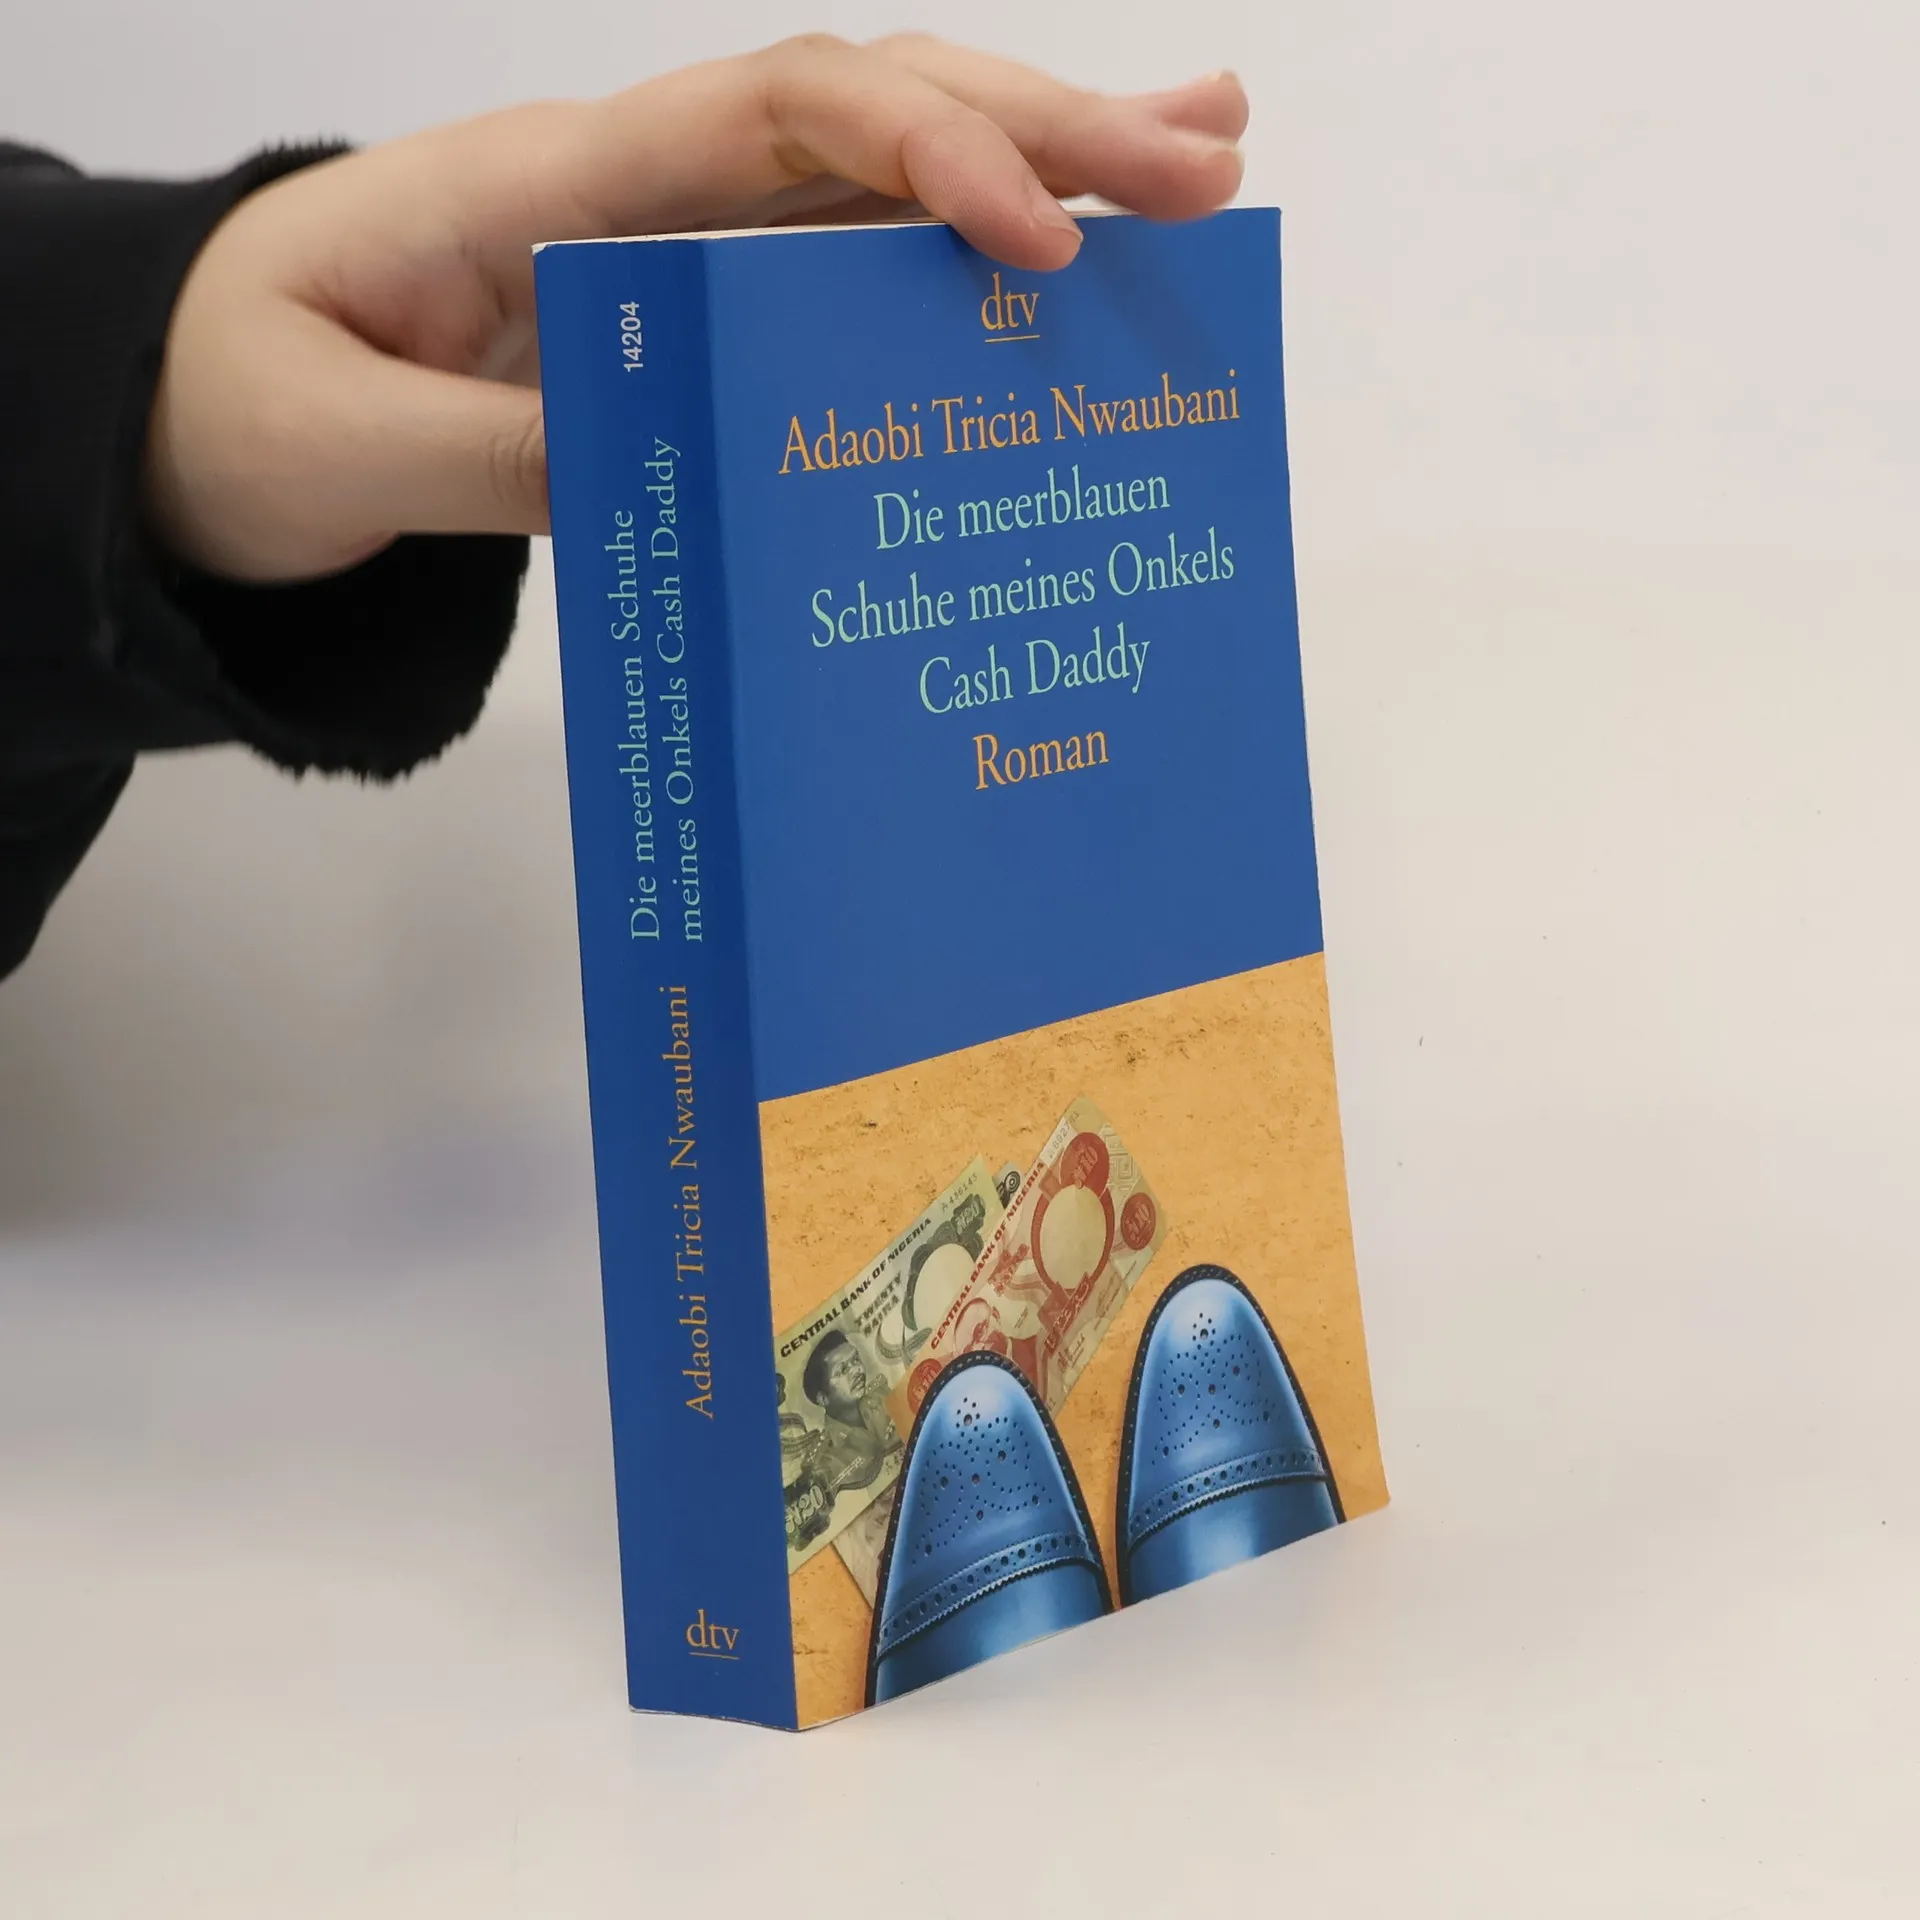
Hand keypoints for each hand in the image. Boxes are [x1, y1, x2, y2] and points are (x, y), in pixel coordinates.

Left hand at [141, 36, 1245, 582]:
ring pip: (884, 177)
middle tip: (1210, 167)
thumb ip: (498, 453)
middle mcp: (642, 186)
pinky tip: (1065, 270)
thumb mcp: (338, 440)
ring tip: (1204, 173)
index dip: (922, 155)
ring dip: (1044, 165)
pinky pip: (846, 271)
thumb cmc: (242, 397)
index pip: (775, 118)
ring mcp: (679, 243)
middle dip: (1045, 130)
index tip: (1037, 242)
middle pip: (872, 114)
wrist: (203, 406)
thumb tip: (675, 470)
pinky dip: (962, 261)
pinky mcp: (694, 311)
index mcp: (556, 182)